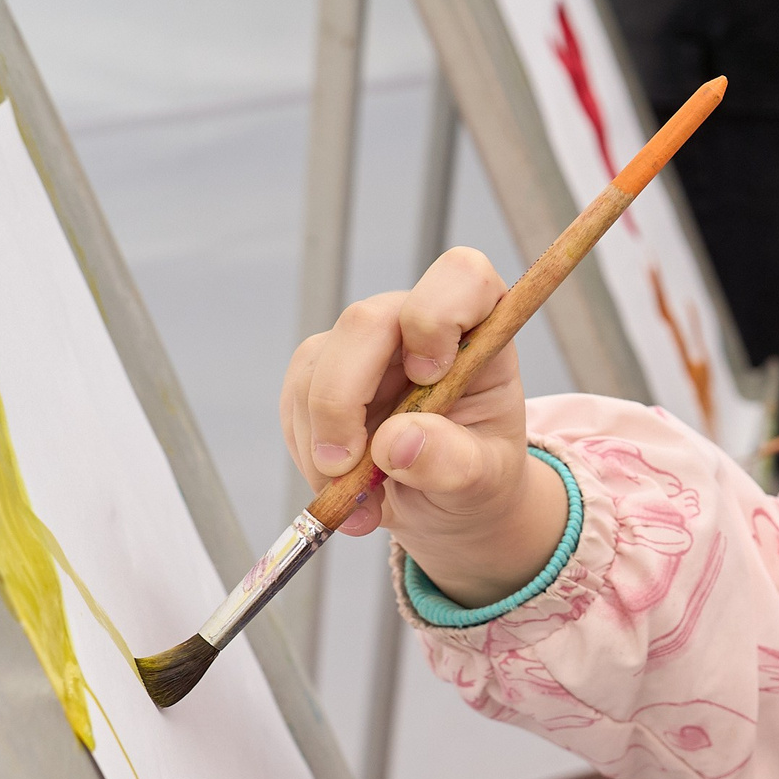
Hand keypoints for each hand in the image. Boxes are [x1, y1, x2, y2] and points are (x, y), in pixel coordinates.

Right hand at [279, 247, 569, 606]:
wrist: (447, 502)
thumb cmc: (478, 475)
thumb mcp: (483, 481)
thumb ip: (453, 462)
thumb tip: (396, 443)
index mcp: (479, 331)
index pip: (463, 276)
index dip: (438, 314)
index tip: (429, 376)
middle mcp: (416, 323)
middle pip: (365, 322)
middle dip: (344, 399)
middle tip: (347, 468)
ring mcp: (365, 344)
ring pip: (317, 363)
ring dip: (323, 442)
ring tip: (361, 502)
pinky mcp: (322, 371)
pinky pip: (295, 399)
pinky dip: (309, 453)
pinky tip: (342, 490)